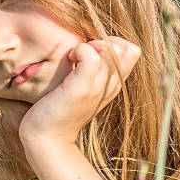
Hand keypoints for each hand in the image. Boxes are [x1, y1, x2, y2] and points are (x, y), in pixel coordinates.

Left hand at [18, 36, 140, 146]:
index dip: (113, 42)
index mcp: (113, 85)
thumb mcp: (81, 86)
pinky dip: (80, 50)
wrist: (47, 138)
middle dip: (105, 41)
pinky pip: (91, 56)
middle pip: (128, 49)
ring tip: (75, 56)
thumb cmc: (59, 109)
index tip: (92, 51)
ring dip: (92, 44)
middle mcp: (111, 86)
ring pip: (113, 50)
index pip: (132, 51)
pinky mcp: (82, 88)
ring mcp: (99, 88)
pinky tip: (69, 58)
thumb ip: (91, 70)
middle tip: (83, 52)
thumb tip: (88, 44)